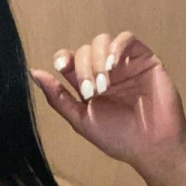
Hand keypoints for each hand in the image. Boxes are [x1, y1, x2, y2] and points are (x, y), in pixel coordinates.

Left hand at [29, 30, 185, 170]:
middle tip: (92, 93)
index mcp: (87, 84)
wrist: (152, 145)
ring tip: (105, 85)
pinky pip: (127, 39)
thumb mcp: (81, 120)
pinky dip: (117, 47)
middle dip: (83, 69)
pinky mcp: (144, 59)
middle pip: (84, 51)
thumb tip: (33, 72)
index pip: (69, 60)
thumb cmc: (117, 137)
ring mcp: (124, 64)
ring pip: (102, 42)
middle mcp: (104, 71)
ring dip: (98, 59)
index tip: (61, 67)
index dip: (63, 58)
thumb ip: (58, 97)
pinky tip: (114, 66)